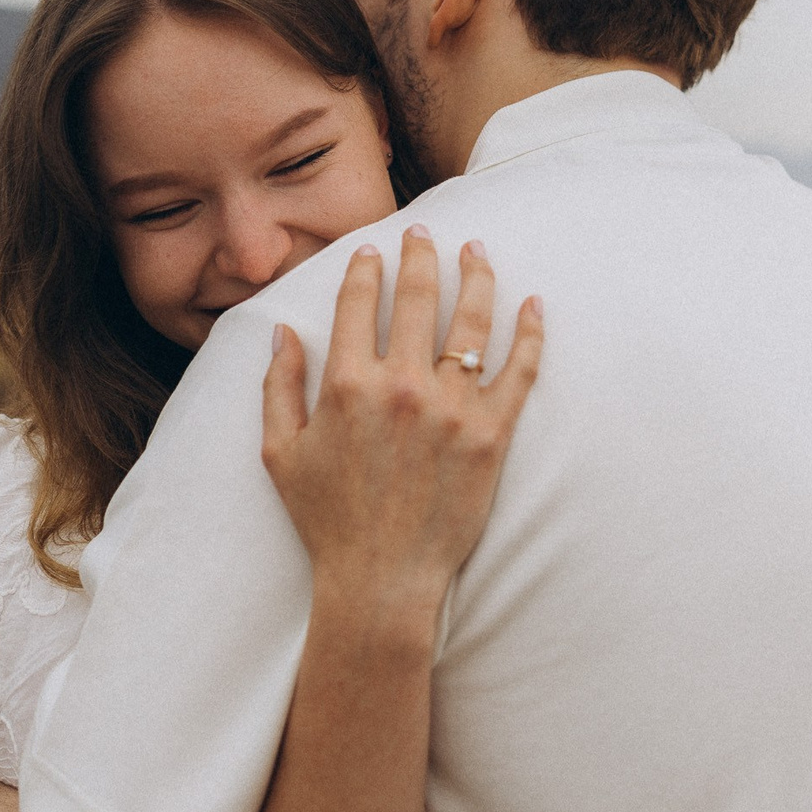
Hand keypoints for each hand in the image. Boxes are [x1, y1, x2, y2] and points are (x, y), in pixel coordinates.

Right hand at [260, 226, 543, 621]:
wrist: (381, 580)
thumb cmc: (326, 520)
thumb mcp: (280, 453)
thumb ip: (278, 387)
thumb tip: (283, 330)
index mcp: (348, 385)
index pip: (362, 303)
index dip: (366, 268)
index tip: (372, 249)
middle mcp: (403, 387)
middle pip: (420, 296)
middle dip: (421, 254)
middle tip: (424, 231)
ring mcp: (452, 409)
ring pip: (473, 321)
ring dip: (477, 275)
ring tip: (478, 250)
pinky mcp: (492, 435)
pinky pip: (519, 371)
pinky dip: (529, 332)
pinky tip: (533, 304)